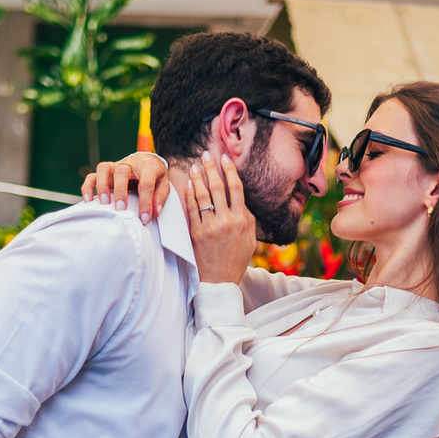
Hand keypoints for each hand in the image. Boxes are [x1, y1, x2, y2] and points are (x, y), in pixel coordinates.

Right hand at [81, 152, 171, 222]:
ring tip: (104, 202)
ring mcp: (115, 167)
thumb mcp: (164, 184)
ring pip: (104, 169)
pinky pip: (92, 176)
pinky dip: (88, 187)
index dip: (146, 202)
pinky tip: (88, 200)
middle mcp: (129, 164)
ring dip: (102, 185)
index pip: (146, 184)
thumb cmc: (155, 176)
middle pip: (122, 173)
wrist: (146, 160)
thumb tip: (154, 213)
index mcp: (147, 166)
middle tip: (121, 209)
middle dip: (121, 191)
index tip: (145, 219)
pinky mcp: (105, 172)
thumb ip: (160, 197)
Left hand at [186, 153, 256, 284]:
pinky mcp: (197, 234)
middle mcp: (226, 221)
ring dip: (198, 178)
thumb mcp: (250, 242)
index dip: (230, 171)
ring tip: (194, 166)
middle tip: (206, 154)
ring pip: (203, 196)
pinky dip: (190, 196)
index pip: (236, 189)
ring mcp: (210, 227)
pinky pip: (192, 210)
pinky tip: (188, 185)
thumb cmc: (236, 262)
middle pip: (218, 187)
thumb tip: (243, 202)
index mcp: (242, 221)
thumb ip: (248, 220)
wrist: (219, 282)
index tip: (225, 159)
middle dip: (211, 168)